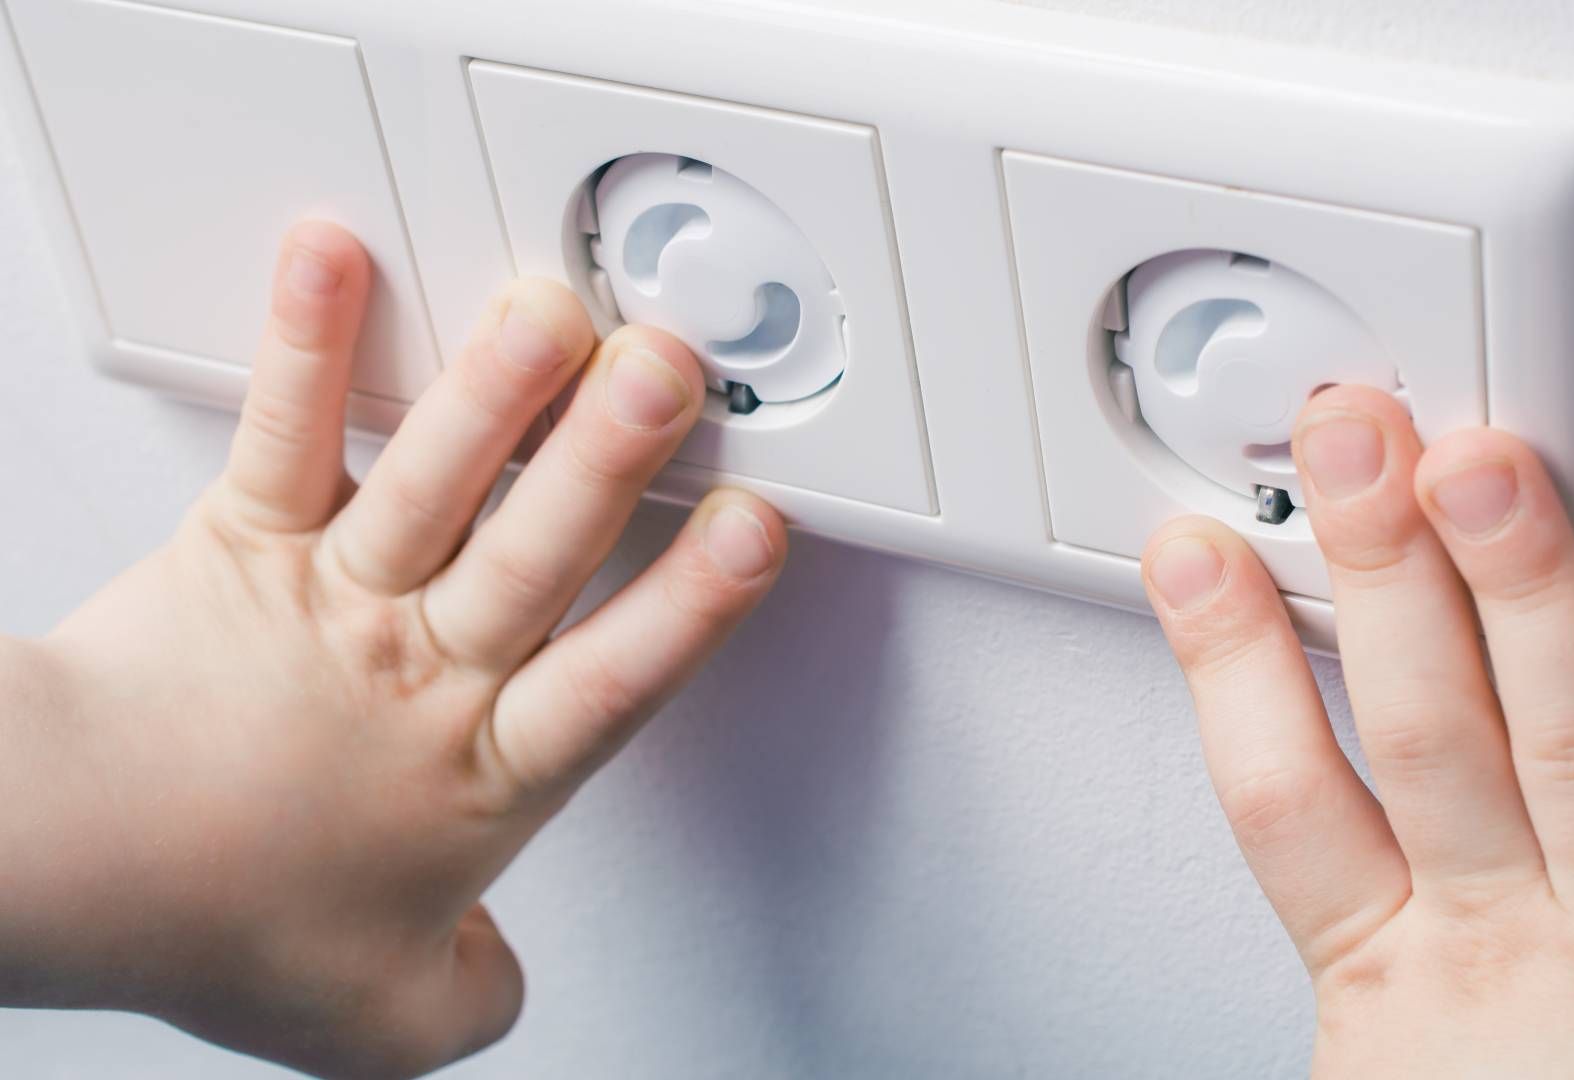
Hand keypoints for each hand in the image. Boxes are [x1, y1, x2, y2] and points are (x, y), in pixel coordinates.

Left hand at [0, 222, 786, 1076]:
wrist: (64, 864)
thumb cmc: (217, 918)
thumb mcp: (379, 1020)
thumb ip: (469, 1001)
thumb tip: (497, 986)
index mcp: (482, 770)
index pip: (614, 679)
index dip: (692, 606)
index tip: (755, 529)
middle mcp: (425, 668)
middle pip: (537, 553)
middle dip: (611, 459)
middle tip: (671, 372)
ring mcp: (338, 593)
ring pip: (436, 482)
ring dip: (496, 392)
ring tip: (552, 310)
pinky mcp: (247, 539)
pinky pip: (285, 433)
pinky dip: (309, 343)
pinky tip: (335, 260)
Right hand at [1143, 387, 1573, 1077]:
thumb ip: (1327, 967)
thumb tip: (1270, 832)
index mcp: (1390, 992)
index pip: (1280, 801)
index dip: (1225, 668)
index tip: (1193, 552)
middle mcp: (1512, 956)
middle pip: (1423, 735)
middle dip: (1378, 575)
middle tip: (1349, 442)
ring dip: (1531, 600)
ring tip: (1489, 469)